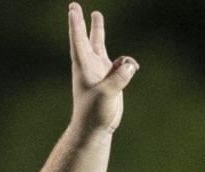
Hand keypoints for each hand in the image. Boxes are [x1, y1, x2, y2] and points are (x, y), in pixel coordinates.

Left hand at [68, 3, 137, 133]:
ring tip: (97, 15)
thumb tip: (130, 64)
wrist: (96, 127)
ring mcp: (101, 70)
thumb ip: (119, 77)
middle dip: (82, 22)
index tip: (73, 9)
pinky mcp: (111, 77)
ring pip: (101, 45)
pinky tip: (132, 70)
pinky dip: (128, 63)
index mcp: (83, 68)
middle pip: (87, 38)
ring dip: (99, 30)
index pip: (79, 41)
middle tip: (74, 6)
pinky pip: (123, 63)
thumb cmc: (94, 113)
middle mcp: (90, 66)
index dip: (76, 25)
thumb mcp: (106, 94)